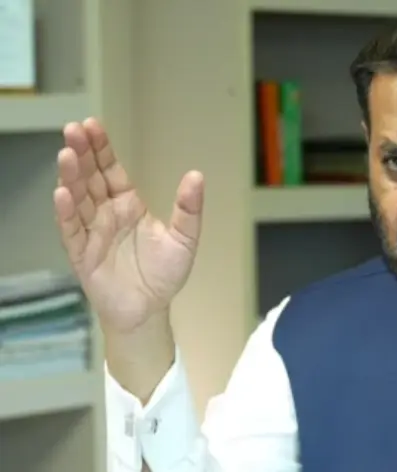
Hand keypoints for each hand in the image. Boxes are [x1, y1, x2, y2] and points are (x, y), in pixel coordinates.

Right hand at [54, 118, 204, 333]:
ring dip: (71, 178)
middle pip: (90, 179)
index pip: (111, 171)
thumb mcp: (185, 239)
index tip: (93, 125)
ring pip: (78, 200)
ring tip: (67, 155)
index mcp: (128, 205)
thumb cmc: (164, 274)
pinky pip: (72, 231)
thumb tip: (196, 176)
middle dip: (82, 154)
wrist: (150, 310)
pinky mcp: (82, 255)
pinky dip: (66, 213)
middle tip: (73, 129)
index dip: (102, 149)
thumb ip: (189, 209)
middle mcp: (106, 214)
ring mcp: (92, 233)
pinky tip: (63, 194)